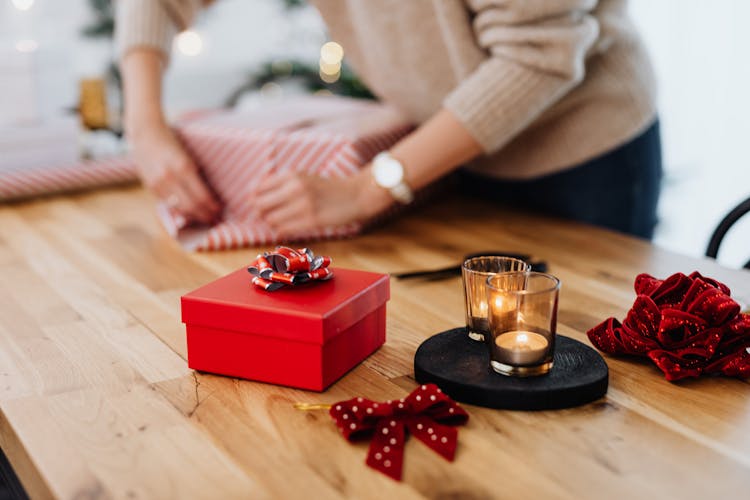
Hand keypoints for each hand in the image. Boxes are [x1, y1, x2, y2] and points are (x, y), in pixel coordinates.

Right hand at [130, 123, 220, 223]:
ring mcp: (158, 184)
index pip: (201, 196)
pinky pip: (168, 204)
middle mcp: (169, 178)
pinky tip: (188, 212)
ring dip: (193, 216)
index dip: (212, 207)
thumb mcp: (188, 155)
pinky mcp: (151, 187)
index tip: (220, 210)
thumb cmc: (171, 140)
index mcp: (183, 167)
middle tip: (215, 219)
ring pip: (179, 208)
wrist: (145, 132)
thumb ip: (195, 174)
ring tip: (204, 218)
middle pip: (191, 206)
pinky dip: (180, 210)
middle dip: (204, 215)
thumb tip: (209, 194)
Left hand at [250, 169, 390, 237]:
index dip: (255, 199)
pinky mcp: (311, 221)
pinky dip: (282, 230)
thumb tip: (254, 197)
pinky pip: (284, 229)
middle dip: (261, 213)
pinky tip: (288, 228)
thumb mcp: (304, 178)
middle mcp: (295, 188)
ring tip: (282, 222)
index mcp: (292, 175)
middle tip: (268, 216)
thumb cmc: (327, 189)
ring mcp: (303, 205)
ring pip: (270, 219)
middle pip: (260, 205)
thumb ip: (281, 184)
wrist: (355, 195)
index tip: (260, 205)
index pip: (258, 188)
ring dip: (272, 223)